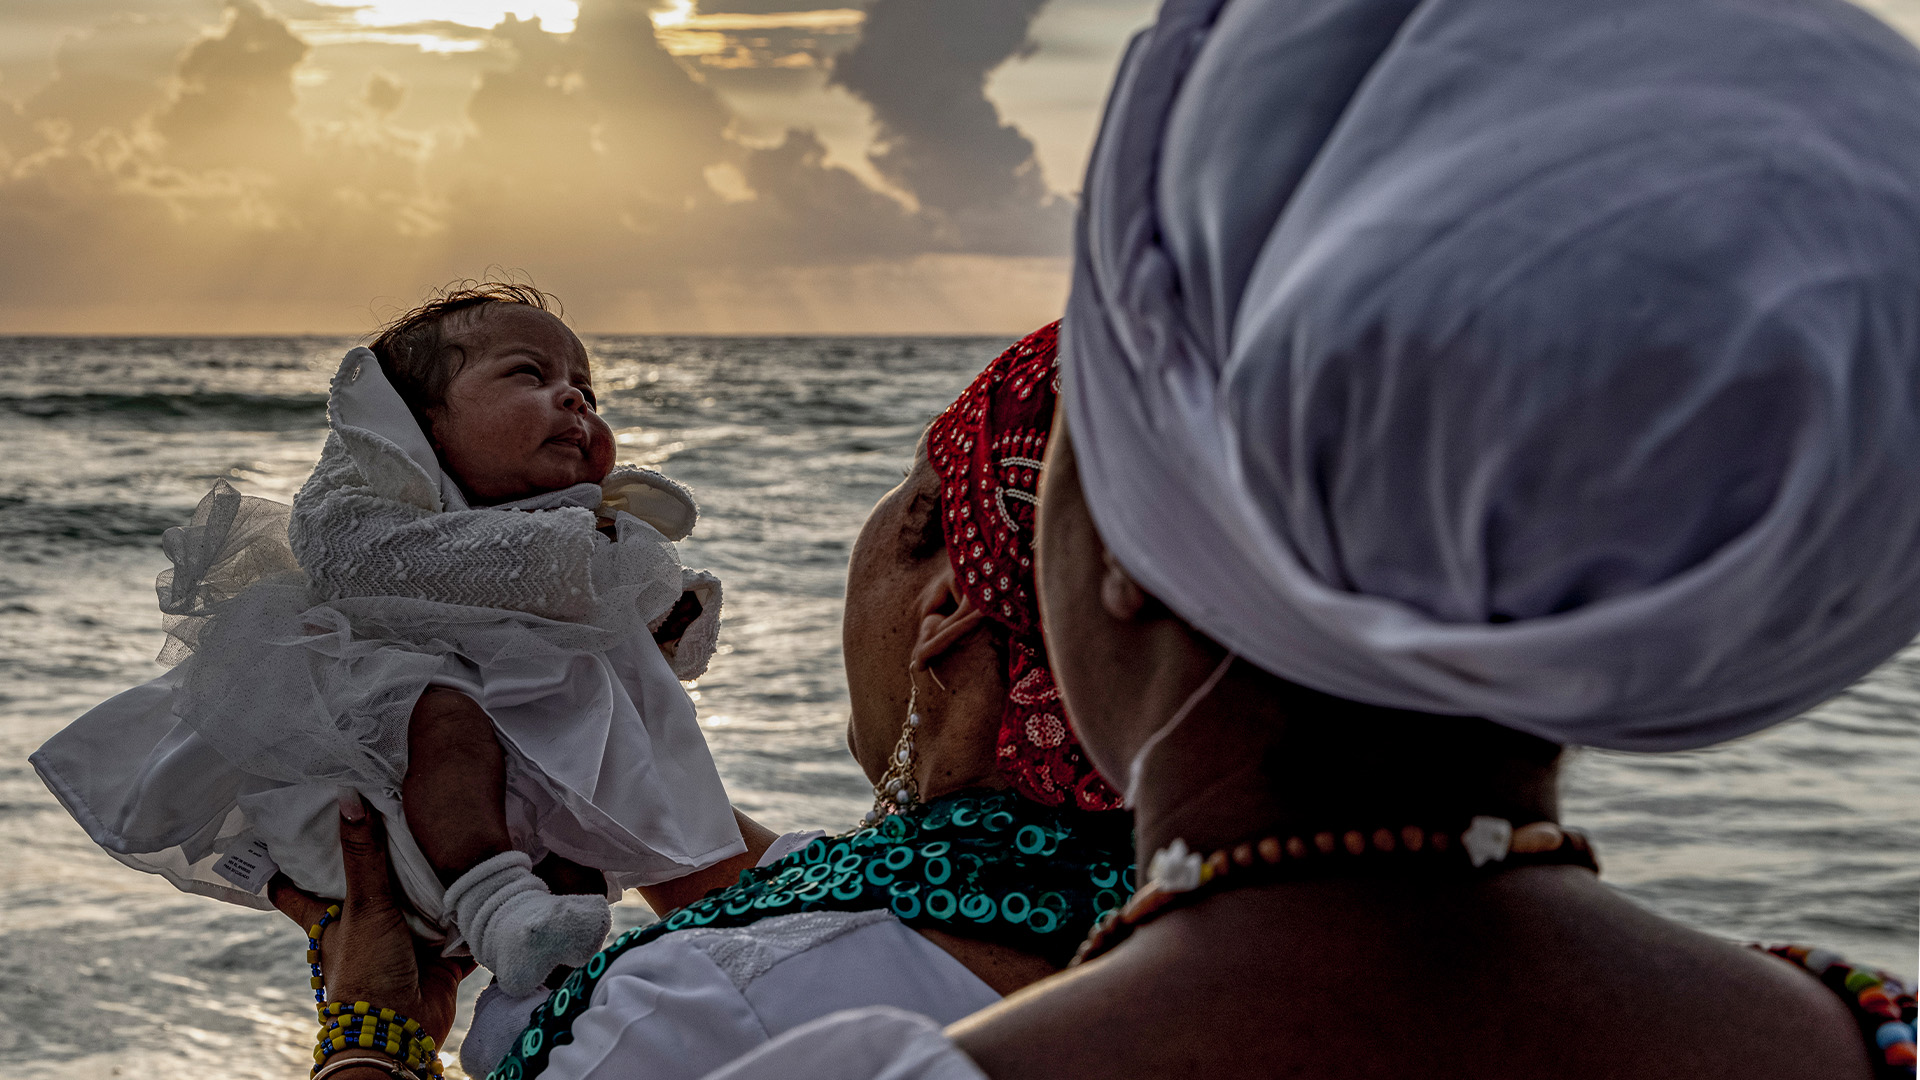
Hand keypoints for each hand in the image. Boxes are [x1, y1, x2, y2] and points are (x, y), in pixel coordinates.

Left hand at [269, 794, 474, 1049]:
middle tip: (390, 817)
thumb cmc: (367, 973)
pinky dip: (473, 915)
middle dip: (381, 862)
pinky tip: (489, 885)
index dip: (287, 866)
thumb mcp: (364, 907)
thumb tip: (348, 797)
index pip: (296, 891)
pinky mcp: (440, 958)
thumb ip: (364, 855)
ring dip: (435, 886)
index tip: (286, 834)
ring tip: (452, 838)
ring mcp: (404, 944)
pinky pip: (459, 931)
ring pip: (419, 907)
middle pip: (368, 888)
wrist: (403, 1030)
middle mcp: (366, 928)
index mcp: (331, 920)